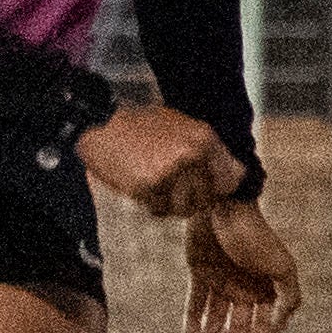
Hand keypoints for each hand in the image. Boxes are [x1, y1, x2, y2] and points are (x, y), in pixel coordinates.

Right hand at [78, 103, 241, 218]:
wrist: (99, 123)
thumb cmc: (138, 124)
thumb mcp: (180, 125)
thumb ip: (204, 148)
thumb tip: (229, 170)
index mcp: (204, 139)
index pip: (232, 178)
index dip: (221, 188)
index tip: (212, 191)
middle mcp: (192, 156)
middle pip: (207, 197)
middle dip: (194, 200)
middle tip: (178, 193)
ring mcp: (169, 172)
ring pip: (184, 207)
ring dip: (172, 205)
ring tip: (159, 190)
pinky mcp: (146, 186)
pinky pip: (158, 209)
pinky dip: (152, 205)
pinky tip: (143, 189)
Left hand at [185, 201, 301, 332]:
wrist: (223, 208)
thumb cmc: (256, 236)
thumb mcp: (281, 267)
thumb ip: (288, 297)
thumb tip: (282, 326)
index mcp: (269, 289)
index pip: (265, 325)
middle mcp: (247, 288)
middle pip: (239, 326)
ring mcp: (223, 281)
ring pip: (216, 319)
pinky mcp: (201, 273)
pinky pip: (196, 303)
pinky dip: (192, 321)